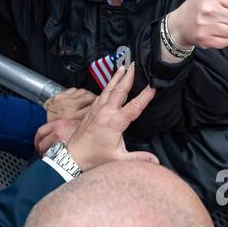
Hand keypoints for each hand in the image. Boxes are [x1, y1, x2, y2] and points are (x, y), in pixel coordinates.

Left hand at [33, 63, 158, 169]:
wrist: (73, 156)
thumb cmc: (95, 157)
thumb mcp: (118, 159)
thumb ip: (138, 158)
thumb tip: (155, 162)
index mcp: (115, 122)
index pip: (134, 106)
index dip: (144, 96)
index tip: (153, 87)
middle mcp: (106, 112)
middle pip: (119, 91)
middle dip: (128, 77)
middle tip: (134, 64)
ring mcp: (97, 110)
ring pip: (108, 90)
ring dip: (116, 78)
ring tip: (123, 67)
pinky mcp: (91, 111)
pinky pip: (101, 94)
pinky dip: (107, 86)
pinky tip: (111, 82)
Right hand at [164, 0, 227, 51]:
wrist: (179, 24)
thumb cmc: (197, 2)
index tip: (224, 4)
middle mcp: (209, 10)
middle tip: (218, 15)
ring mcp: (206, 26)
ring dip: (226, 29)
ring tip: (214, 23)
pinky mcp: (205, 40)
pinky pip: (226, 42)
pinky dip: (220, 39)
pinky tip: (211, 32)